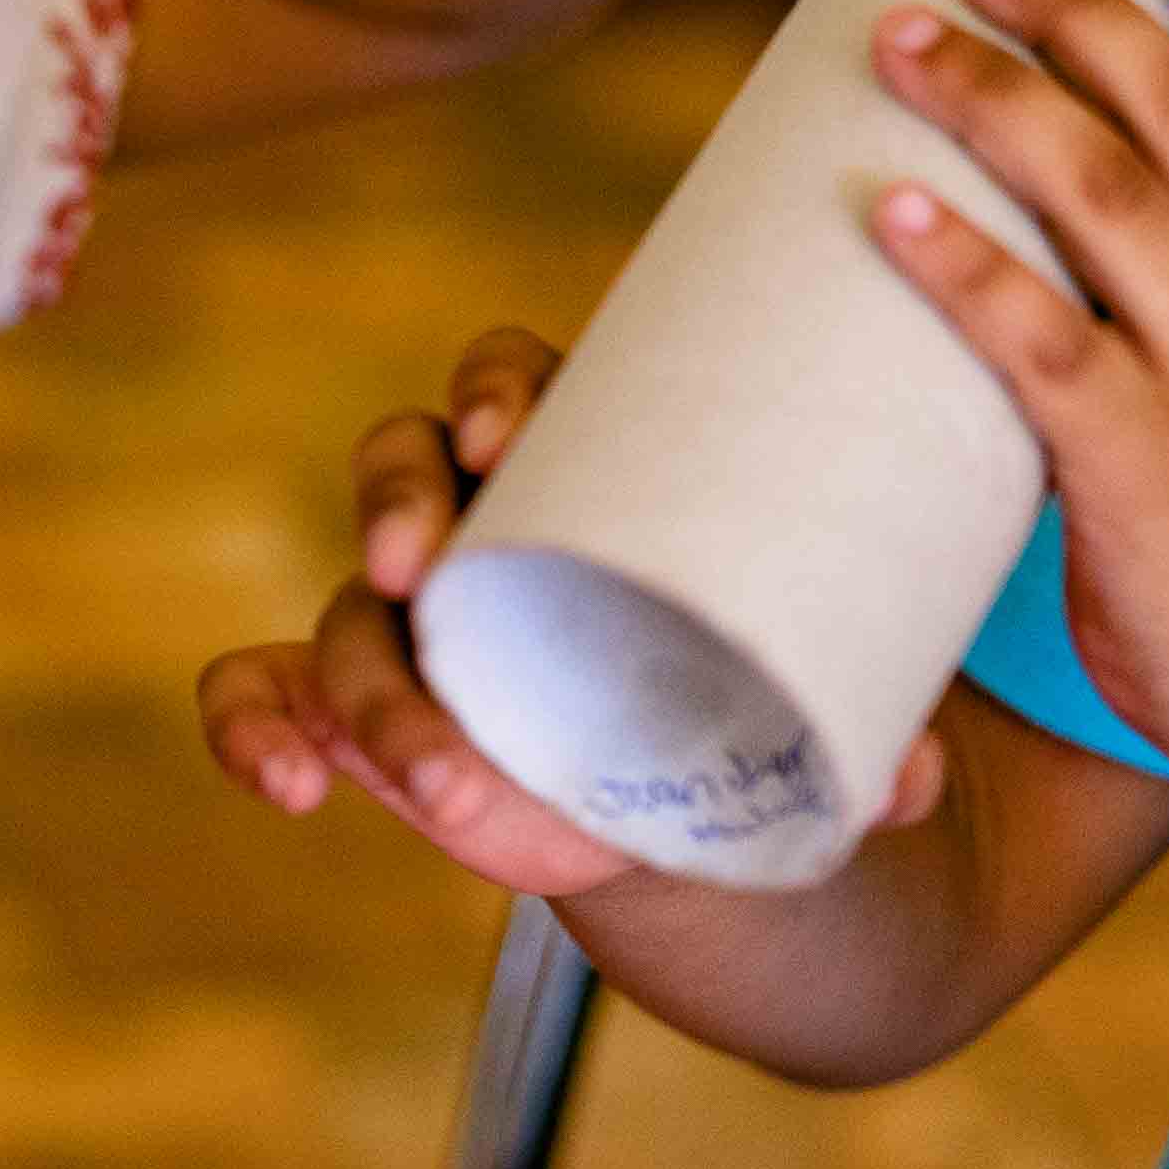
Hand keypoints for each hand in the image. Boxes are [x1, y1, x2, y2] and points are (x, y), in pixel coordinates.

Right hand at [197, 327, 950, 898]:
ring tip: (440, 778)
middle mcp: (474, 520)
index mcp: (578, 464)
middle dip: (397, 504)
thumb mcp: (814, 684)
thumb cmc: (746, 683)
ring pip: (346, 605)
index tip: (507, 436)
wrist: (686, 788)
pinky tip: (290, 789)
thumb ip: (867, 719)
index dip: (494, 391)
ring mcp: (407, 619)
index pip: (509, 379)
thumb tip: (912, 775)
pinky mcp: (359, 708)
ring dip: (370, 685)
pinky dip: (257, 730)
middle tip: (425, 569)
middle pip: (399, 461)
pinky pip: (266, 694)